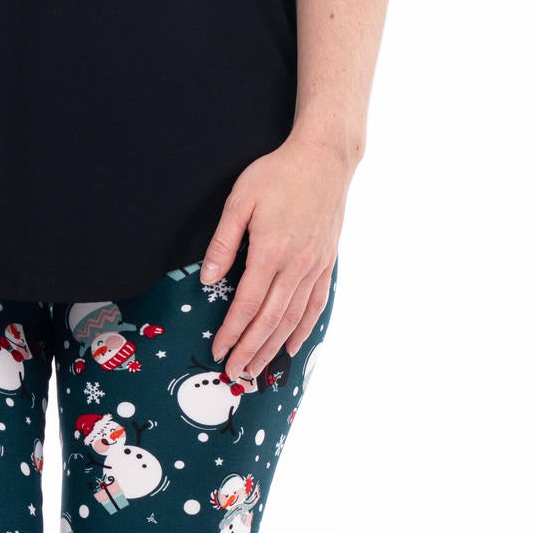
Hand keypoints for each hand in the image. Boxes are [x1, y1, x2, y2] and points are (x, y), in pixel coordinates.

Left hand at [201, 133, 351, 376]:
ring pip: (293, 319)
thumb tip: (207, 279)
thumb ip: (223, 242)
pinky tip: (291, 348)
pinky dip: (303, 330)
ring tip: (257, 370)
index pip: (246, 305)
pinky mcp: (326, 263)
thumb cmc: (278, 173)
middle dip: (249, 351)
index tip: (217, 352)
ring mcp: (314, 267)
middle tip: (234, 375)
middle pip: (270, 321)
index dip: (231, 332)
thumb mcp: (240, 199)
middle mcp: (295, 266)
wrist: (325, 157)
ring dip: (273, 349)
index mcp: (270, 252)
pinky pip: (315, 305)